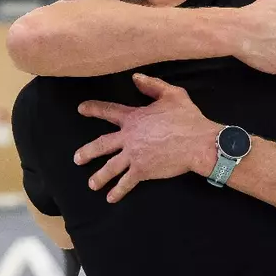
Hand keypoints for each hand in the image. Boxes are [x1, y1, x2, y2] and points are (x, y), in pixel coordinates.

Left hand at [74, 74, 220, 202]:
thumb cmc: (187, 118)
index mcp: (134, 118)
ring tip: (91, 184)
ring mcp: (134, 156)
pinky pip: (126, 182)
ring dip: (99, 176)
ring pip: (110, 167)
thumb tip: (135, 78)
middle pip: (101, 144)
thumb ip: (152, 85)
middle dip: (87, 152)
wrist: (198, 143)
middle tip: (77, 159)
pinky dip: (118, 191)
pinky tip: (111, 198)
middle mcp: (129, 138)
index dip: (94, 109)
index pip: (109, 112)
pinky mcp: (143, 171)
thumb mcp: (172, 94)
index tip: (81, 109)